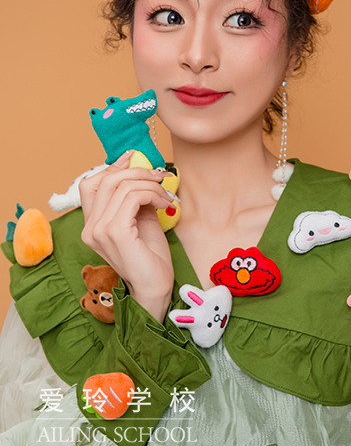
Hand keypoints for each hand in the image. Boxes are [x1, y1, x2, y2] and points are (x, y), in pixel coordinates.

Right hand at [79, 151, 175, 321]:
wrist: (156, 287)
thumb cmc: (150, 257)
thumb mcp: (140, 220)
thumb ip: (134, 198)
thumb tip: (143, 172)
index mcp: (92, 225)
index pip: (90, 184)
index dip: (112, 167)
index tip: (134, 158)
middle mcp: (90, 227)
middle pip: (107, 180)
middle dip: (137, 171)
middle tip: (160, 176)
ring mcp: (100, 230)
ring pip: (122, 185)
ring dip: (150, 184)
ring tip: (166, 195)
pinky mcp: (116, 232)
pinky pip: (133, 197)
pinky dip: (152, 193)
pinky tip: (164, 203)